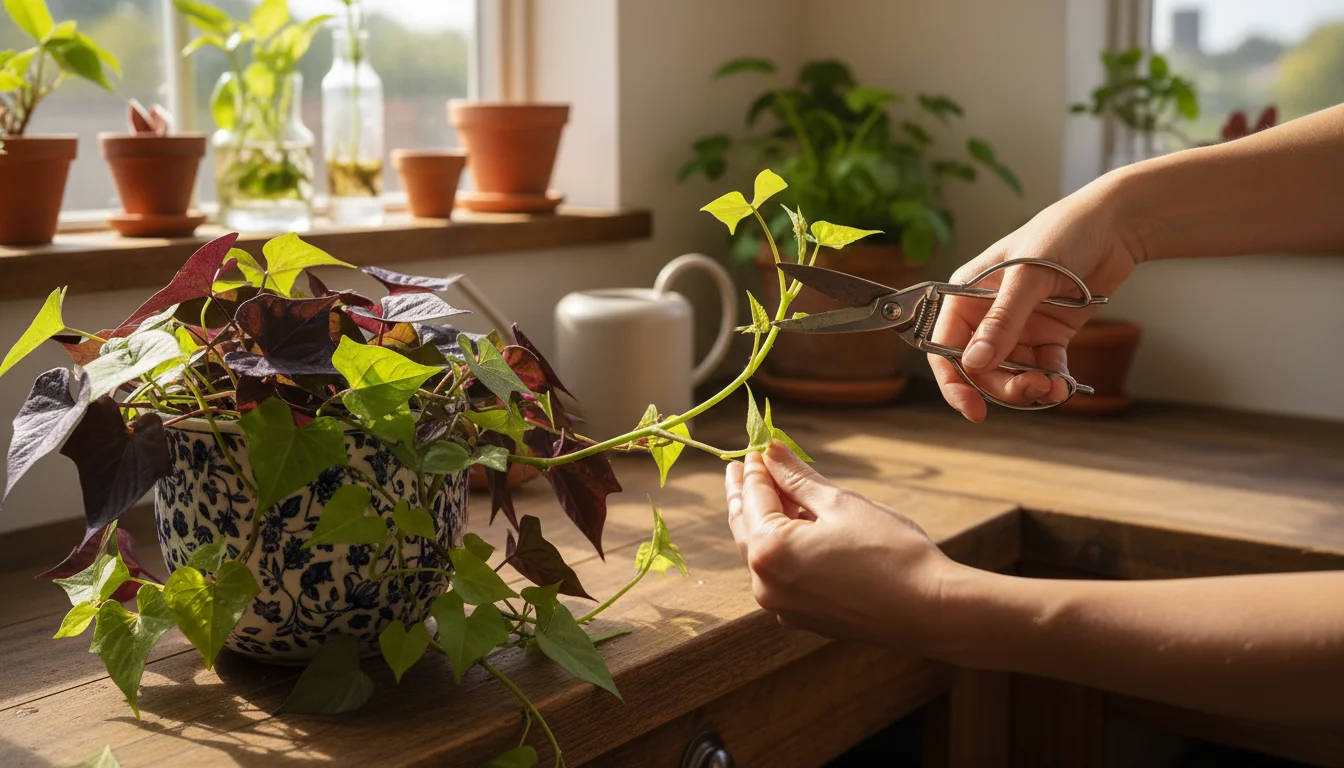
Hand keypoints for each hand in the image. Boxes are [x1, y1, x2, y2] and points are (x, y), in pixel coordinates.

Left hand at [724, 441, 954, 651]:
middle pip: (747, 528)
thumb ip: (798, 478)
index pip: (754, 498)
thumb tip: (771, 452)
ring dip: (766, 521)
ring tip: (773, 491)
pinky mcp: (803, 618)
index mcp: (769, 551)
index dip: (756, 469)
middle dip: (747, 495)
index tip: (757, 448)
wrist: (930, 611)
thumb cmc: (890, 552)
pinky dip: (783, 548)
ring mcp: (782, 607)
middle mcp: (766, 584)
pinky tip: (796, 529)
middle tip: (742, 467)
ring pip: (763, 554)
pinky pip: (782, 575)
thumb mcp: (840, 503)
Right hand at [932, 179, 1142, 420]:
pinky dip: (1052, 380)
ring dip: (1030, 387)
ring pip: (1011, 373)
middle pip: (980, 368)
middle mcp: (987, 313)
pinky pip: (1043, 367)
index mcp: (967, 294)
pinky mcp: (1048, 333)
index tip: (972, 409)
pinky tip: (1064, 385)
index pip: (946, 346)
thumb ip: (1002, 321)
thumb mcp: (1027, 275)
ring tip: (1055, 389)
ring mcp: (1018, 325)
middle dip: (1003, 385)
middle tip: (1033, 389)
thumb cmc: (1062, 233)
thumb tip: (974, 362)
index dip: (954, 381)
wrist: (1114, 225)